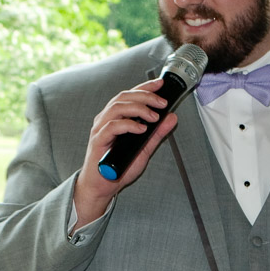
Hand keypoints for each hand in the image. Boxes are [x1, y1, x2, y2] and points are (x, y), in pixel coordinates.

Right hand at [73, 78, 176, 224]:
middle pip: (123, 96)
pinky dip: (128, 124)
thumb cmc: (118, 168)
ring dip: (138, 108)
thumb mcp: (144, 148)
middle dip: (145, 96)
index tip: (160, 84)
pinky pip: (112, 126)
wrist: (102, 186)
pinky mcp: (98, 140)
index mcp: (115, 117)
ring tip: (153, 117)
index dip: (145, 87)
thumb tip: (172, 117)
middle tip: (161, 103)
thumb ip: (157, 133)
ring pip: (117, 107)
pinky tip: (141, 129)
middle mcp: (106, 119)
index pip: (129, 95)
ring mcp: (100, 129)